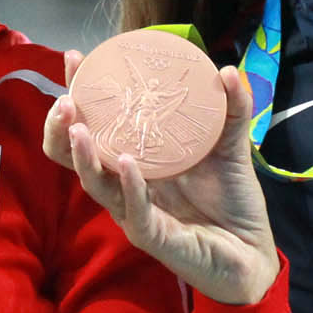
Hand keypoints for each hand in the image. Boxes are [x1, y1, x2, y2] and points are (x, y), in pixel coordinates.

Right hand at [40, 48, 281, 305]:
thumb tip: (226, 69)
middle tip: (65, 100)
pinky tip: (126, 163)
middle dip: (61, 128)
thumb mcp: (231, 148)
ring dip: (83, 155)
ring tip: (78, 126)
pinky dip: (129, 186)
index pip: (94, 126)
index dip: (79, 94)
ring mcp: (135, 212)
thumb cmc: (233, 202)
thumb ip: (230, 111)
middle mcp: (126, 186)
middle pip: (75, 157)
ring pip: (94, 185)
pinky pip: (134, 211)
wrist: (252, 252)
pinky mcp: (153, 237)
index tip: (74, 60)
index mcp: (136, 161)